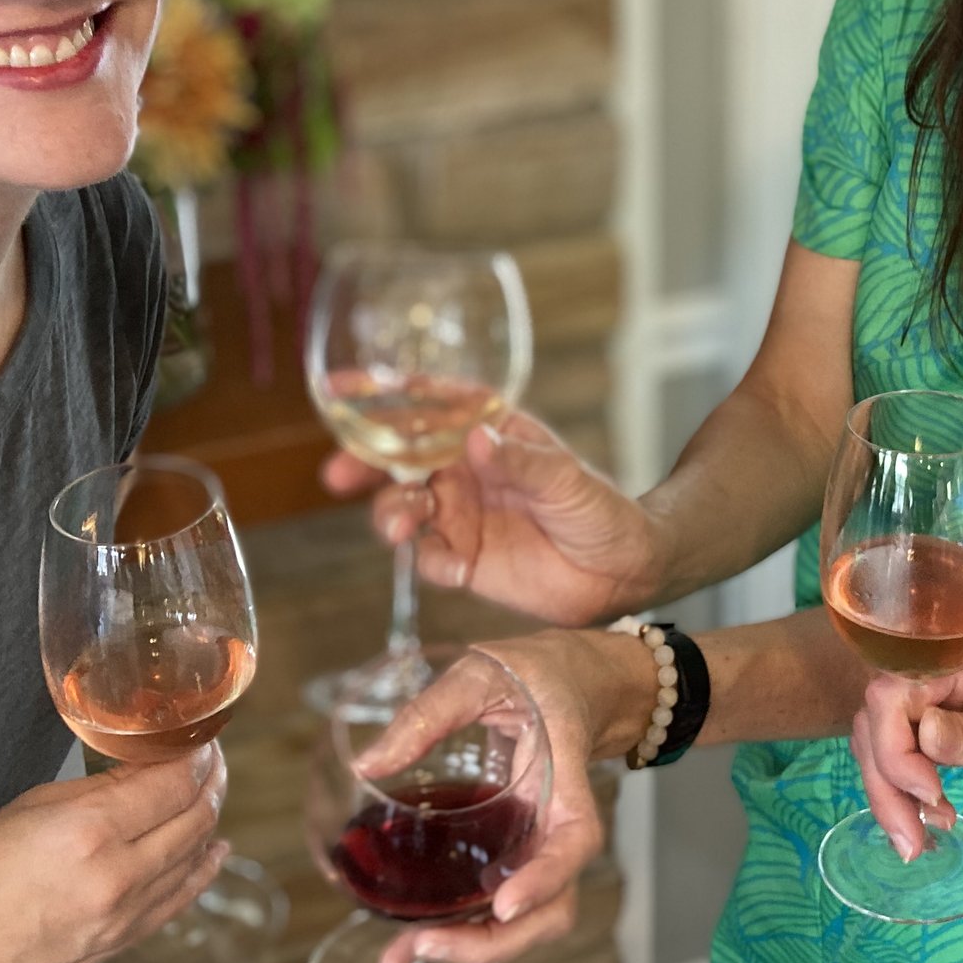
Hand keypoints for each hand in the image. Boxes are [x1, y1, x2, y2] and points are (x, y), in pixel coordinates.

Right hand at [0, 745, 228, 962]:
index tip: (195, 736)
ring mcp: (123, 917)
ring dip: (209, 819)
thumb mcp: (26, 810)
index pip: (173, 781)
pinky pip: (178, 901)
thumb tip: (137, 772)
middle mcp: (118, 877)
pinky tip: (214, 851)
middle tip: (210, 757)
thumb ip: (93, 789)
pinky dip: (202, 871)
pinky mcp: (119, 945)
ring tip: (213, 792)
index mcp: (91, 832)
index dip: (194, 753)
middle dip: (209, 779)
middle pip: (194, 817)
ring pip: (193, 859)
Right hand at [323, 412, 659, 624]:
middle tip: (338, 474)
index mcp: (491, 433)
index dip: (388, 394)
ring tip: (399, 526)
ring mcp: (462, 515)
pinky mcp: (464, 559)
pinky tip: (458, 568)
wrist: (623, 573)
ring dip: (391, 513)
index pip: (433, 405)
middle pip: (400, 458)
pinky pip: (430, 558)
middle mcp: (466, 470)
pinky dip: (433, 562)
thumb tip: (477, 439)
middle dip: (363, 462)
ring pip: (403, 507)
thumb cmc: (602, 511)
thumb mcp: (568, 481)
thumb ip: (523, 462)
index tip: (344, 389)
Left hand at [349, 628, 648, 962]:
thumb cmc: (539, 672)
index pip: (573, 843)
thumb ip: (428, 713)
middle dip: (490, 944)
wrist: (577, 679)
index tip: (505, 905)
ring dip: (471, 950)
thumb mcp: (481, 673)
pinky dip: (462, 931)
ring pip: (526, 921)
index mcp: (565, 782)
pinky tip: (413, 934)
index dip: (546, 880)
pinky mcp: (517, 853)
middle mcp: (558, 827)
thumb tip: (368, 764)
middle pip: (551, 910)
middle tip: (419, 947)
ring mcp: (540, 847)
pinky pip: (499, 904)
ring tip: (399, 958)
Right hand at [851, 644, 962, 858]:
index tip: (931, 793)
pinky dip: (904, 793)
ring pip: (881, 744)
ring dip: (889, 794)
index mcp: (960, 660)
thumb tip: (921, 736)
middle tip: (913, 841)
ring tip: (917, 844)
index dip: (895, 747)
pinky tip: (928, 822)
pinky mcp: (943, 731)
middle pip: (876, 722)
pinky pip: (903, 757)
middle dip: (885, 783)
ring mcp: (939, 702)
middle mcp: (939, 675)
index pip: (891, 693)